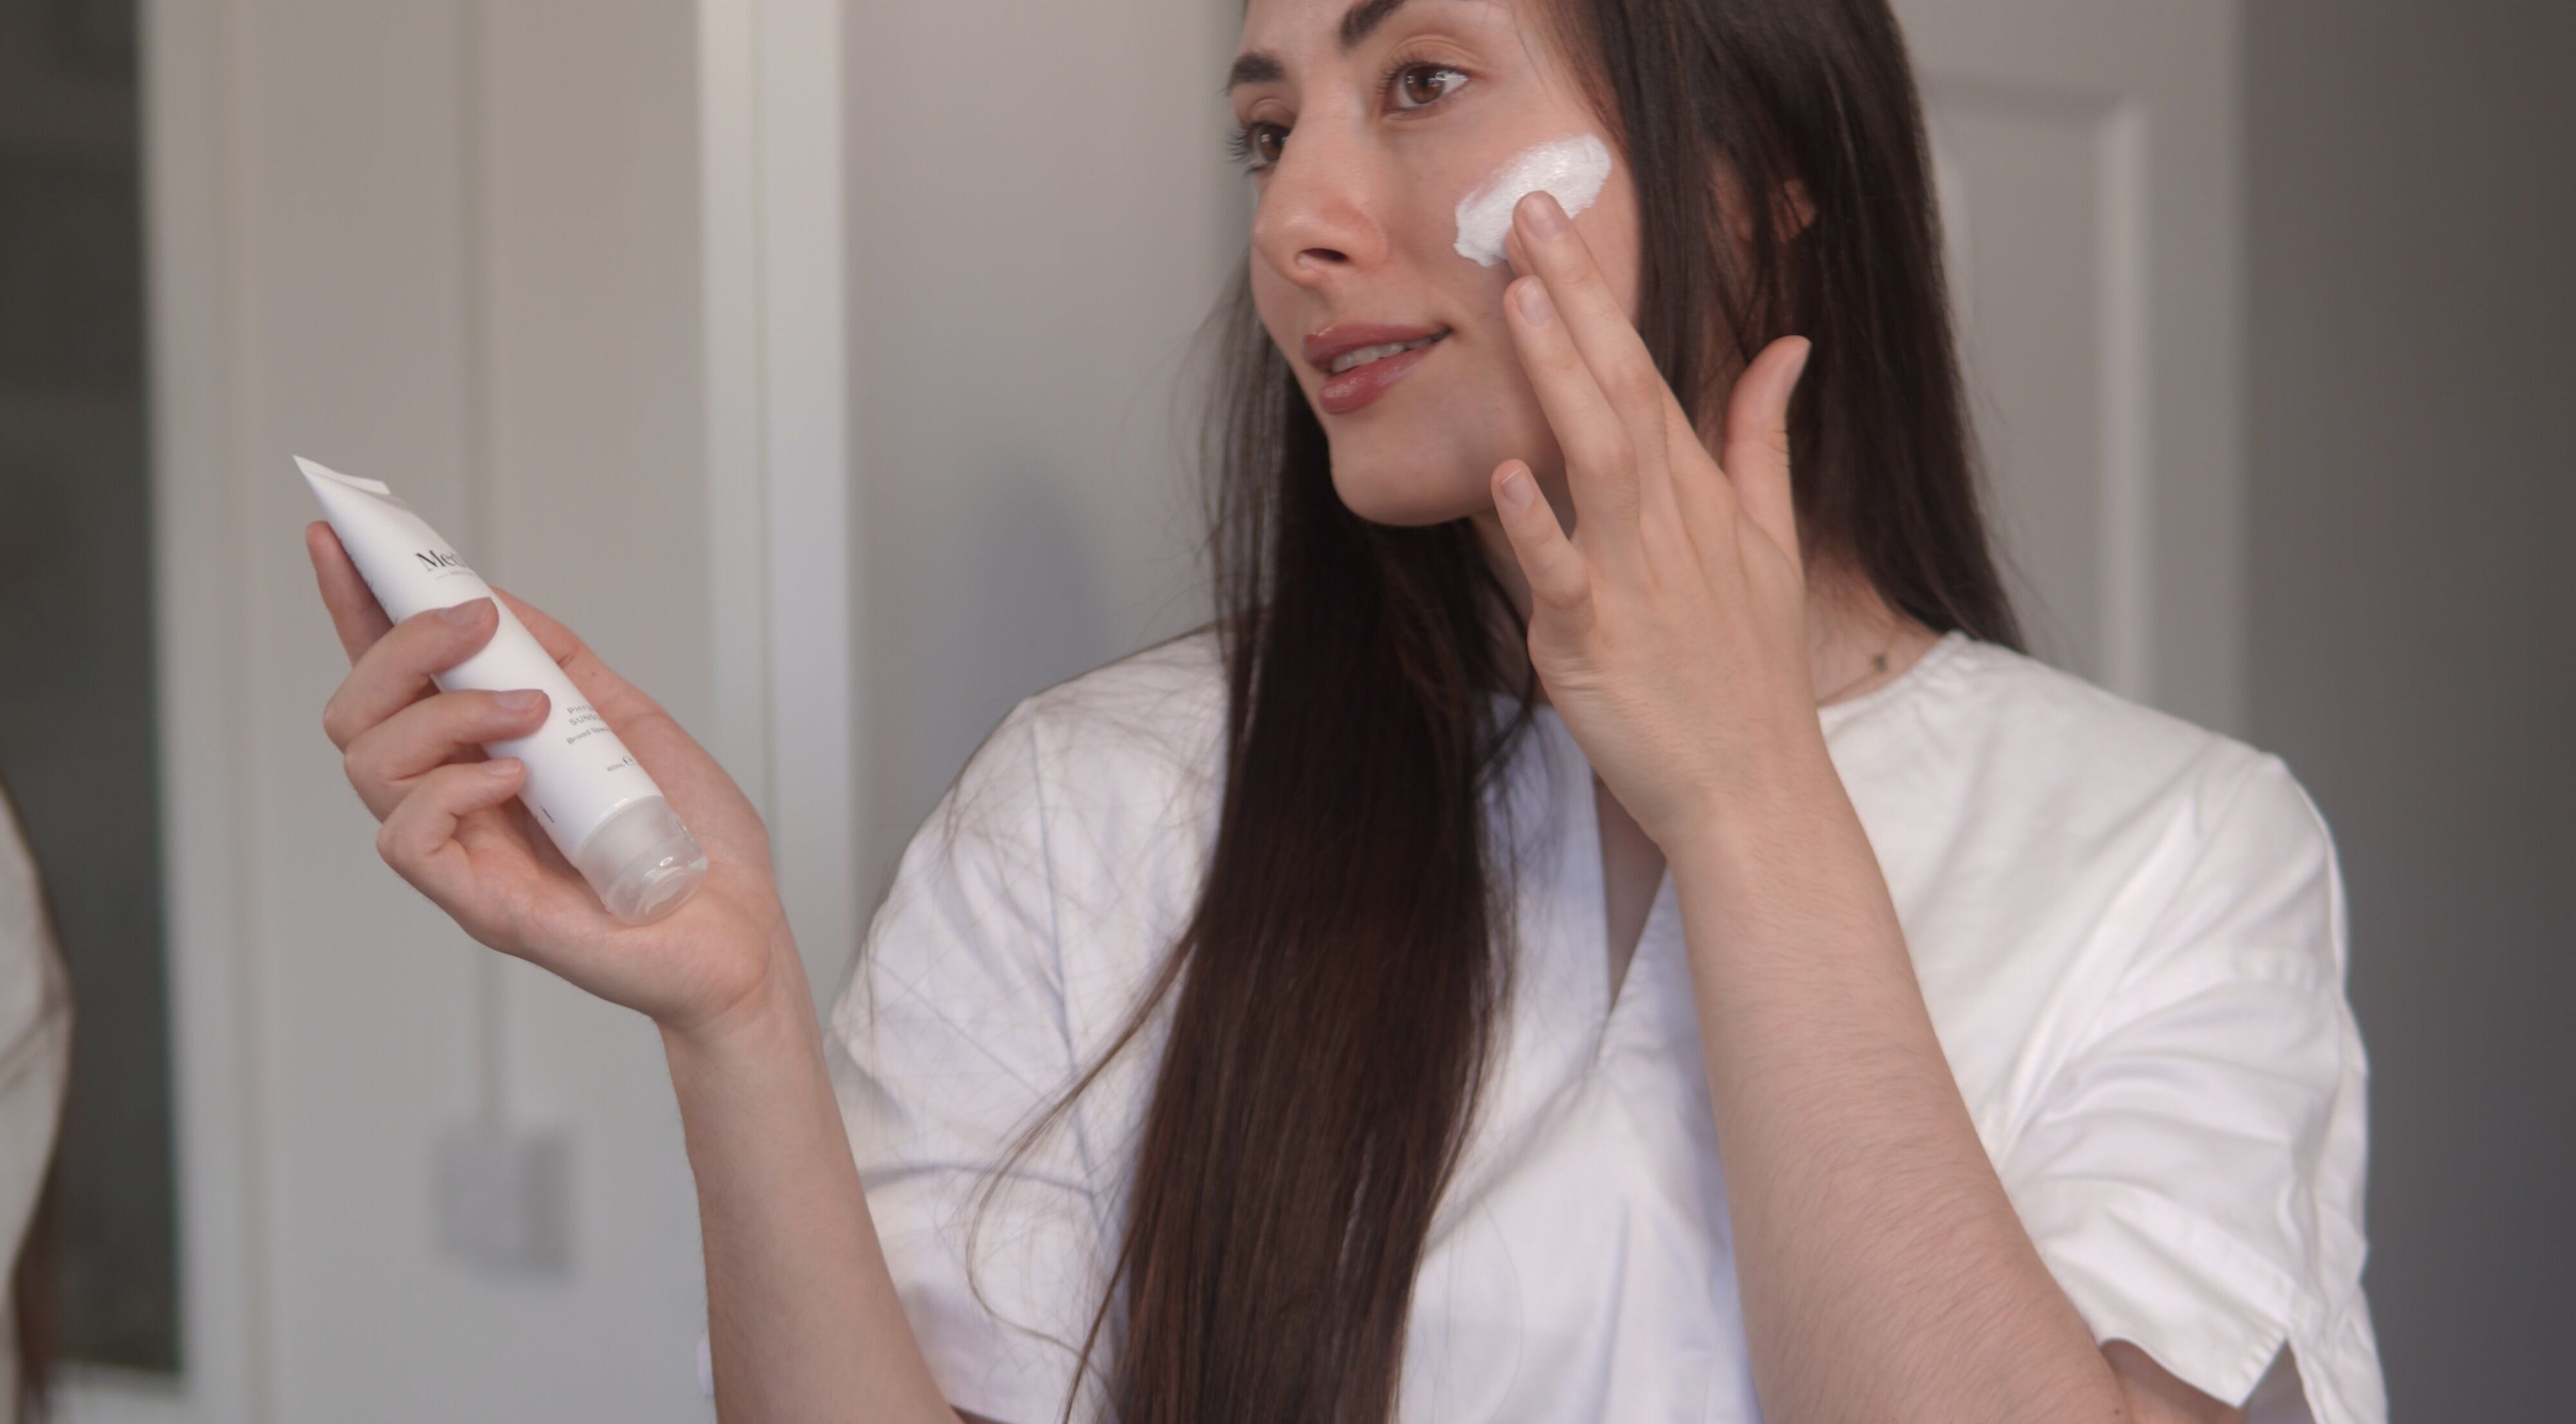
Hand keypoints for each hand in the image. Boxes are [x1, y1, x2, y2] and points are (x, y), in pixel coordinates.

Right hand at [307, 521, 799, 1041]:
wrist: (740, 931)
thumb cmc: (691, 840)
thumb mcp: (627, 724)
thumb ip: (561, 664)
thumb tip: (499, 599)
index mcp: (482, 754)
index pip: (392, 678)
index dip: (355, 606)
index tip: (341, 535)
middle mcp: (456, 801)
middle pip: (356, 711)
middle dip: (401, 644)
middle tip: (478, 623)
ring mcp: (462, 853)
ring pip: (369, 764)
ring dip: (444, 714)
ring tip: (530, 710)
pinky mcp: (479, 904)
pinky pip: (406, 839)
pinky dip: (453, 789)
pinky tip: (514, 780)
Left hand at [1486, 190, 1822, 854]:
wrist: (1756, 787)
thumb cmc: (1751, 671)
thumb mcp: (1774, 541)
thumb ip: (1762, 438)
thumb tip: (1788, 346)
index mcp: (1697, 493)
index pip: (1642, 368)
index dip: (1594, 293)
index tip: (1551, 222)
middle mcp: (1667, 522)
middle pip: (1618, 390)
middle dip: (1571, 300)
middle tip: (1525, 217)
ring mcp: (1633, 580)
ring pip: (1593, 460)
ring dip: (1557, 378)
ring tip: (1516, 302)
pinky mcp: (1596, 644)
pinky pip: (1562, 576)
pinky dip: (1534, 528)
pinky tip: (1504, 474)